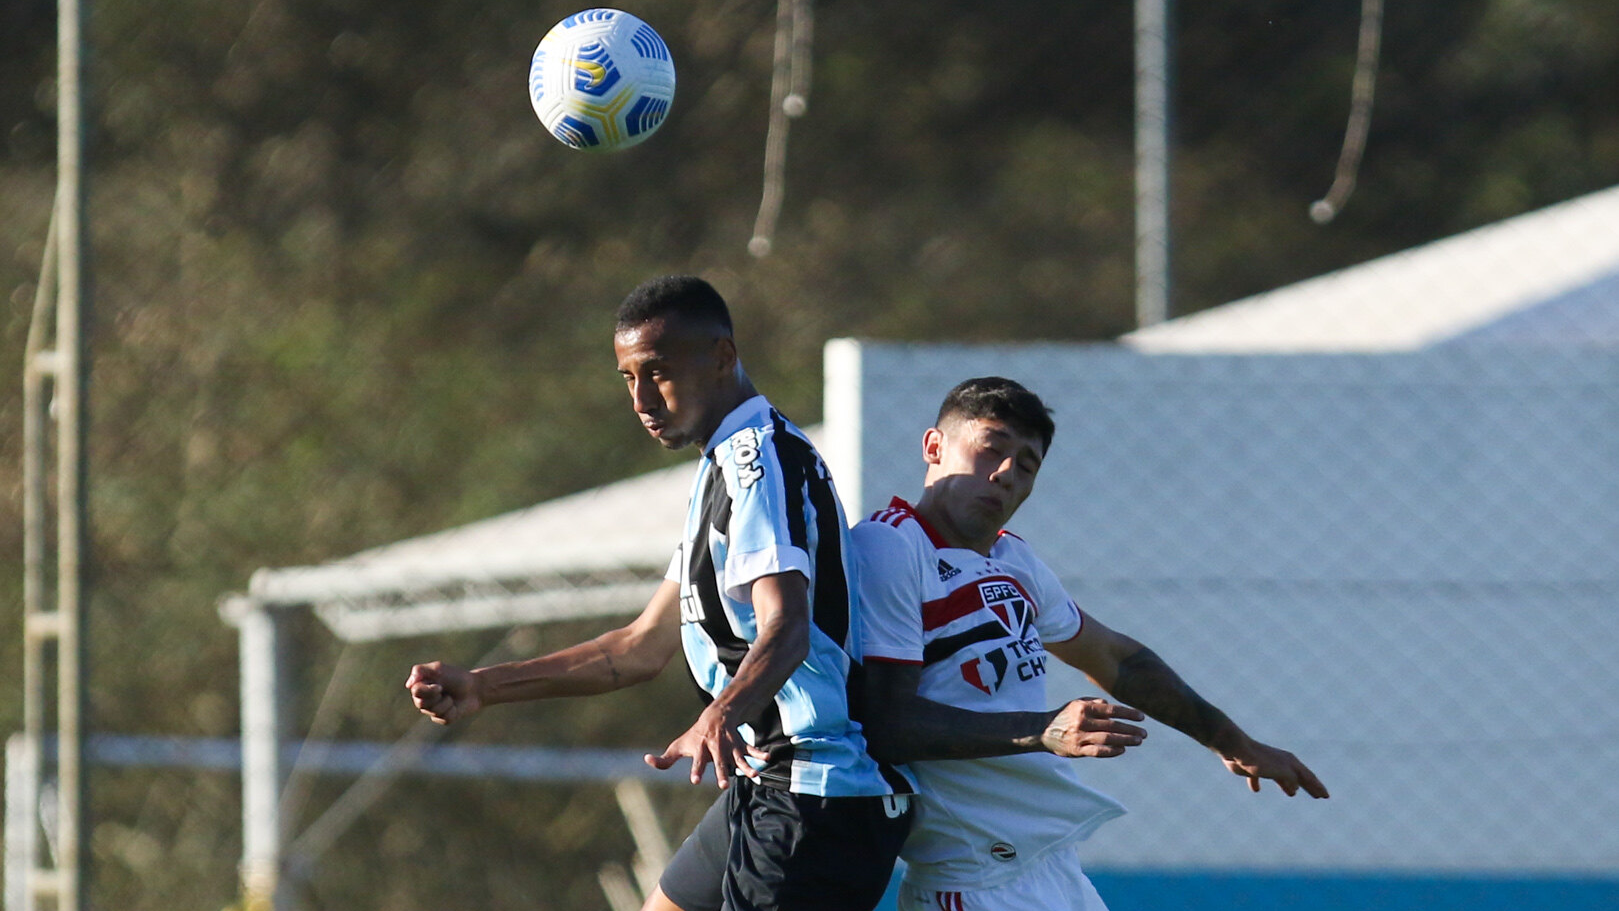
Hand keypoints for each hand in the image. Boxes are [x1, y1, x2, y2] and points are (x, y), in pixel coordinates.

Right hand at [406, 661, 481, 724]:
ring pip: (434, 712)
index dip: (428, 690)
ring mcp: (432, 711)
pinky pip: (444, 718)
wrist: (475, 688)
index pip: (416, 692)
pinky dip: (453, 711)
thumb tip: (408, 685)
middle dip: (437, 697)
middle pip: (421, 704)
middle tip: (445, 690)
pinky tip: (455, 706)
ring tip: (451, 697)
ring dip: (447, 703)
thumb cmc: (456, 676)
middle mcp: (423, 700)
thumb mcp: (438, 669)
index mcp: (420, 687)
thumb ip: (420, 671)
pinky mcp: (443, 719)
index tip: (440, 686)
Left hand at [644, 703, 770, 787]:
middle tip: (723, 785)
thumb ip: (664, 759)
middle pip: (719, 762)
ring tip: (754, 775)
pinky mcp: (740, 744)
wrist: (716, 715)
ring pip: (738, 757)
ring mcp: (729, 746)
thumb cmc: (695, 736)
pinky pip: (750, 749)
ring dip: (746, 766)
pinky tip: (767, 758)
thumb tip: (646, 760)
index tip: (695, 781)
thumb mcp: (679, 745)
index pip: (697, 761)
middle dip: (722, 772)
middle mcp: (716, 747)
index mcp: (701, 748)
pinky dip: (759, 753)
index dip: (696, 770)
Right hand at [1041, 698, 1147, 757]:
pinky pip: (1098, 752)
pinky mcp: (1077, 750)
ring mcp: (1080, 737)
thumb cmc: (1065, 715)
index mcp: (1084, 708)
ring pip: (1108, 739)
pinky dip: (1112, 752)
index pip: (1111, 710)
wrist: (1042, 730)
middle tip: (1144, 733)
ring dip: (1125, 740)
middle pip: (1112, 726)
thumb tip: (1111, 705)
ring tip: (1138, 741)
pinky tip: (1122, 750)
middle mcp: (1082, 722)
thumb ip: (1094, 703)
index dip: (1128, 713)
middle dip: (1131, 729)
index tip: (1141, 717)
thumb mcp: (1076, 703)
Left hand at [1218, 737, 1329, 797]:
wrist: (1236, 749)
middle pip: (1298, 776)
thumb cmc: (1259, 760)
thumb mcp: (1280, 771)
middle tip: (1319, 796)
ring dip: (1288, 785)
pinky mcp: (1251, 768)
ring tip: (1292, 794)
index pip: (1308, 776)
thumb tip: (1295, 787)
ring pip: (1280, 777)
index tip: (1326, 796)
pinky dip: (1257, 783)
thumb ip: (1290, 779)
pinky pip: (1257, 777)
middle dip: (1309, 786)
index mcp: (1289, 762)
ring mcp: (1266, 765)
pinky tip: (1255, 790)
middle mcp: (1280, 762)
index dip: (1317, 786)